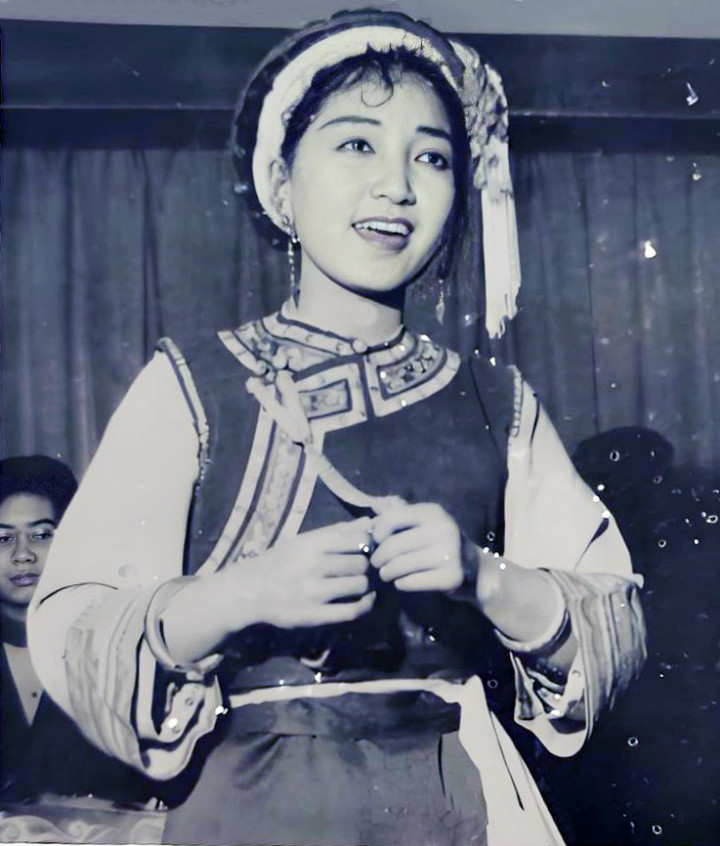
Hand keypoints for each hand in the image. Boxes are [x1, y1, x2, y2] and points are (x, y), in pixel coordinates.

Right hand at [224, 518, 374, 629]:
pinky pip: (352, 611)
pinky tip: (366, 600)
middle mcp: (313, 566)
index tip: (368, 548)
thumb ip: (335, 531)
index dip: (370, 543)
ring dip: (366, 584)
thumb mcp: (302, 541)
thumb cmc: (277, 562)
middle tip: (365, 569)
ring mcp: (314, 592)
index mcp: (310, 544)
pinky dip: (366, 605)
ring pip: (359, 585)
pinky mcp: (314, 616)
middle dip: (367, 565)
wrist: (248, 592)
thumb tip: (368, 521)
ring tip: (362, 583)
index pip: (356, 538)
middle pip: (361, 562)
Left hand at [369, 502, 464, 592]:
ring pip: (400, 565)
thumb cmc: (440, 542)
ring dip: (387, 572)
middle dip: (379, 557)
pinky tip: (401, 582)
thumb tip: (375, 504)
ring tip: (386, 574)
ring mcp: (449, 554)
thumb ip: (399, 512)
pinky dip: (401, 583)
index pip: (392, 518)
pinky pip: (411, 582)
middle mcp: (443, 529)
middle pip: (393, 545)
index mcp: (433, 512)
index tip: (376, 541)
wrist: (475, 568)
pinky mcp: (451, 577)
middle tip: (376, 564)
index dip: (378, 532)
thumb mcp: (424, 521)